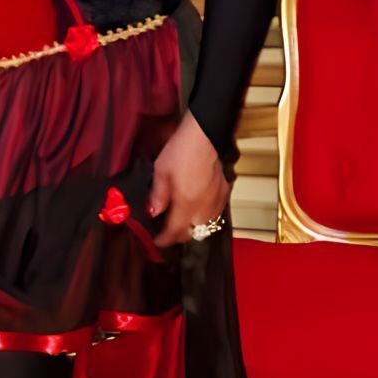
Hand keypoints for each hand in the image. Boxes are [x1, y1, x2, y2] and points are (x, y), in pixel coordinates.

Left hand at [147, 112, 229, 247]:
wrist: (204, 136)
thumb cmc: (182, 150)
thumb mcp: (161, 172)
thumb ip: (157, 196)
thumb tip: (153, 212)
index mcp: (186, 203)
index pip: (174, 232)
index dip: (164, 240)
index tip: (157, 241)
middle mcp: (203, 206)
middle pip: (191, 233)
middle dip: (177, 236)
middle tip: (166, 231)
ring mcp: (216, 200)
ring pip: (205, 226)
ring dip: (192, 228)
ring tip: (181, 221)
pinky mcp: (224, 192)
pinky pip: (215, 213)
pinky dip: (205, 216)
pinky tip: (197, 208)